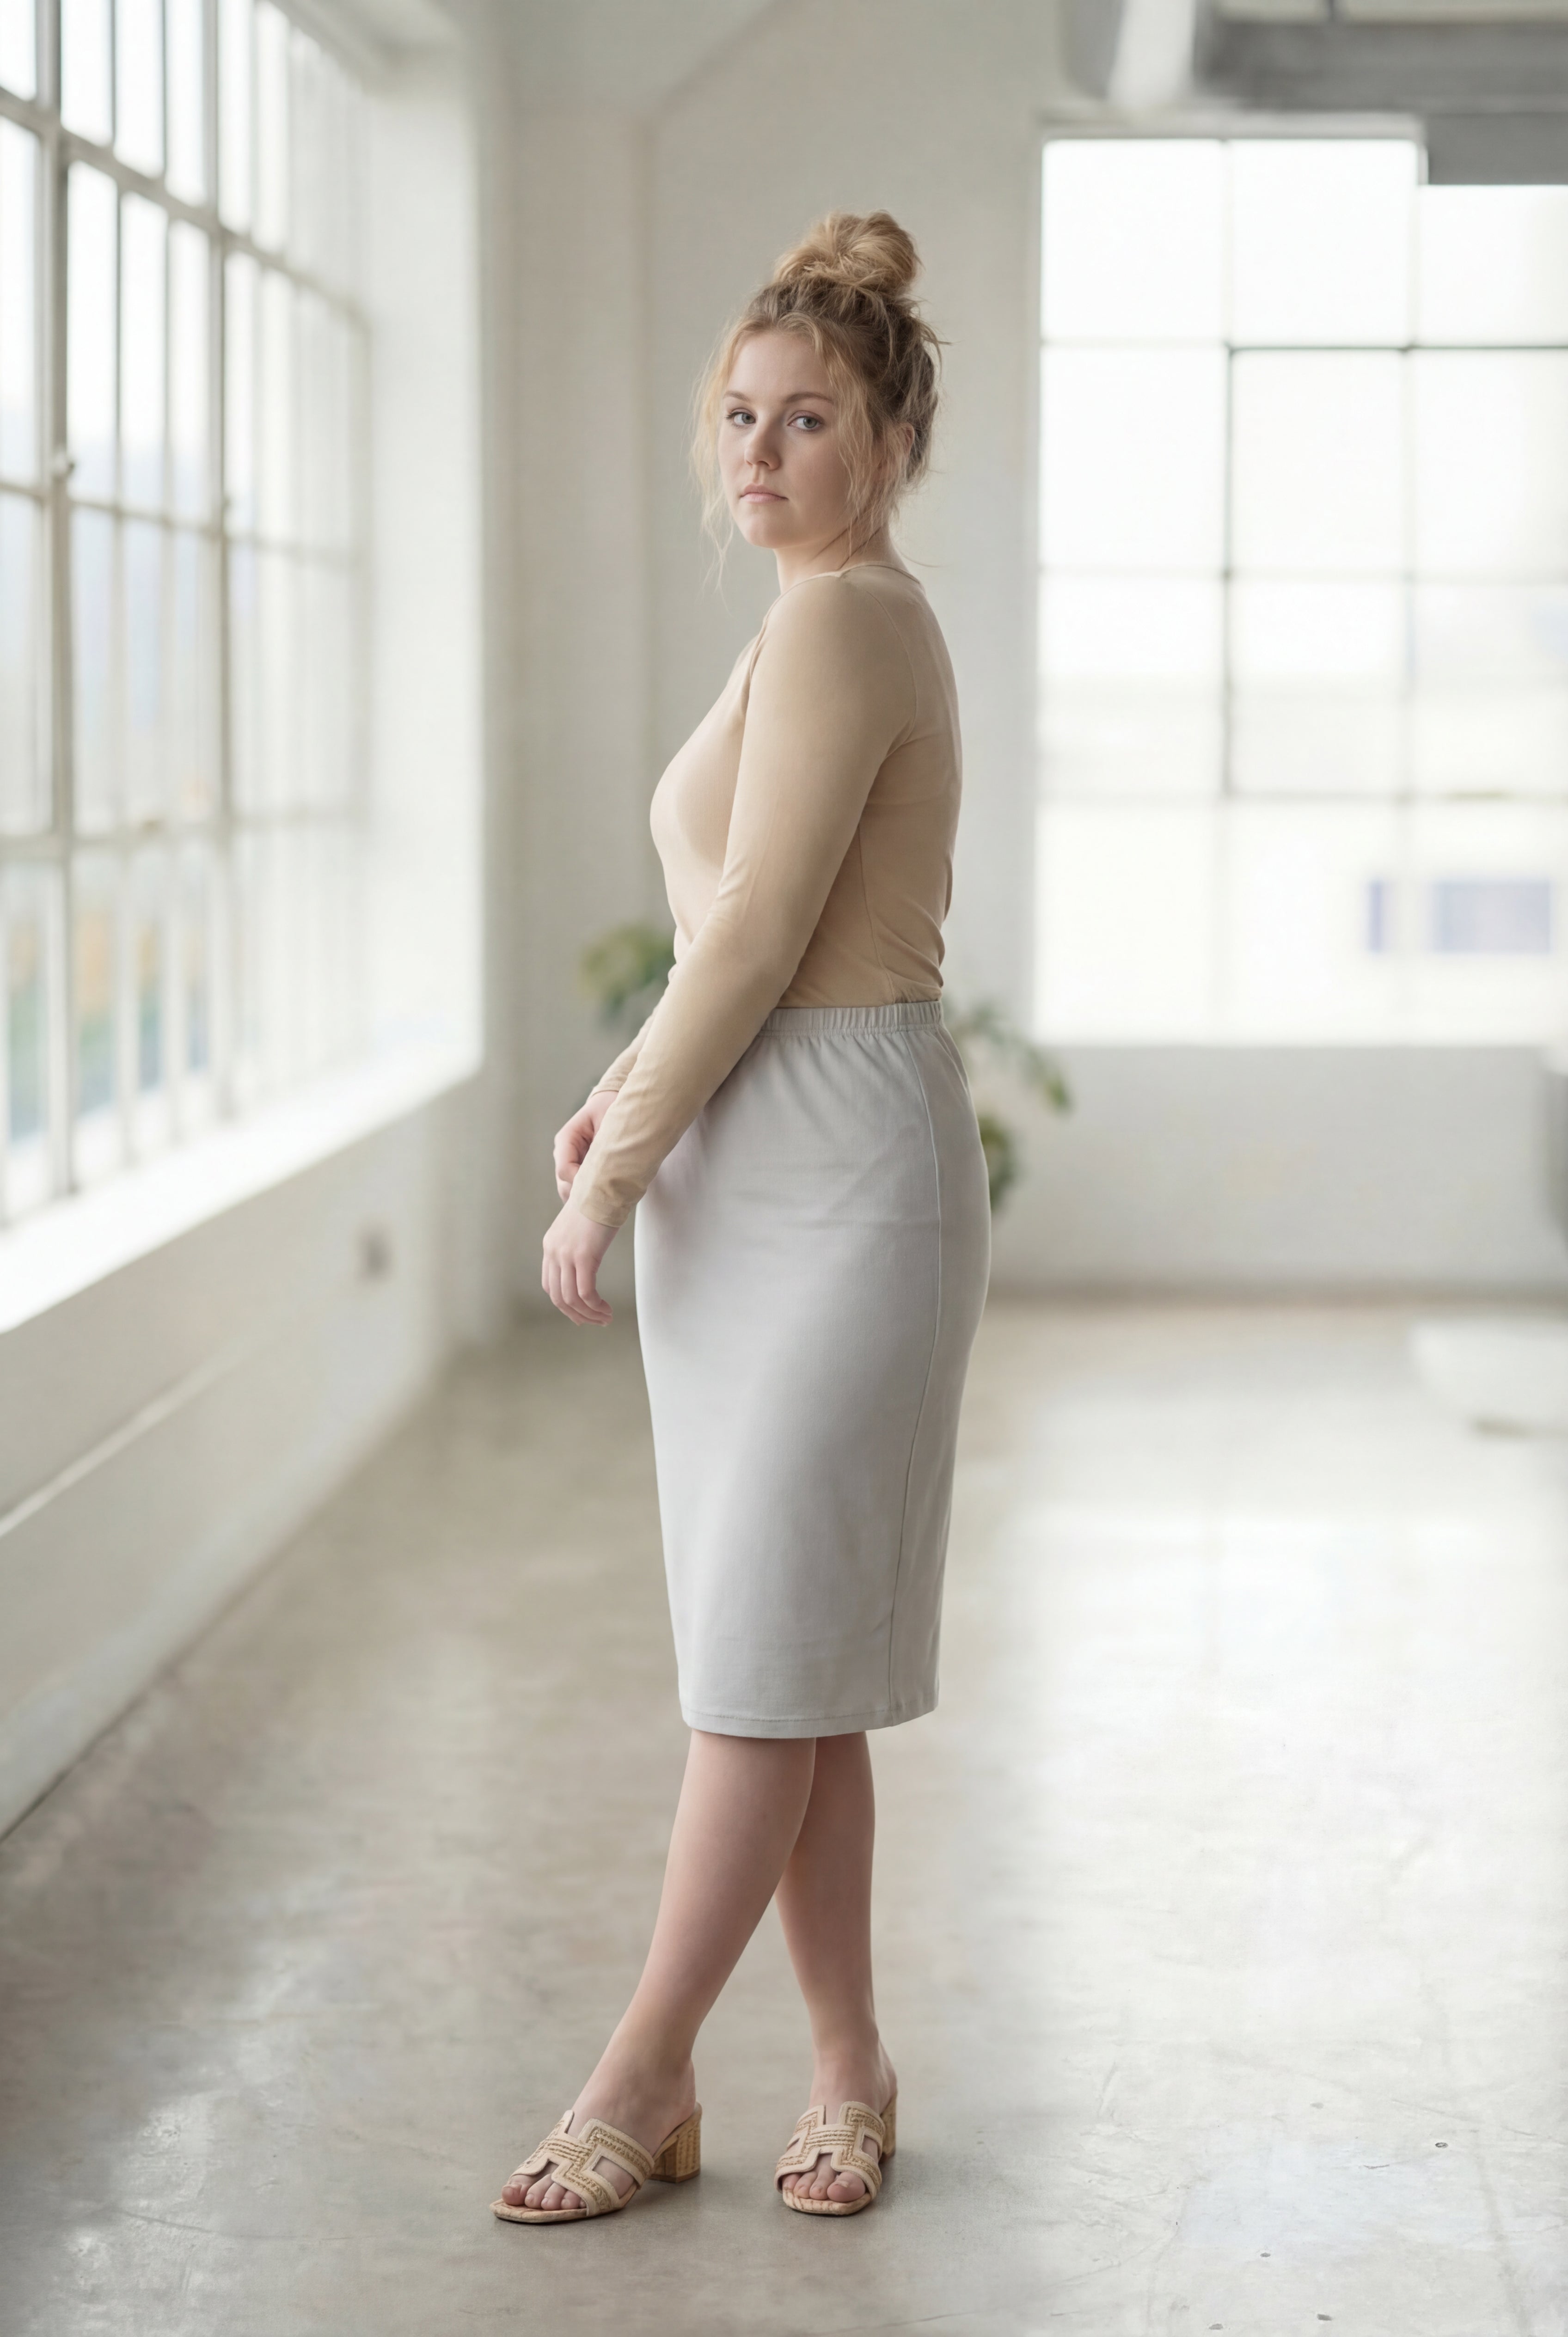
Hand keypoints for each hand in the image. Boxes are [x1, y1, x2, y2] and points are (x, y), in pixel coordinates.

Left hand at [542, 1197, 616, 1325]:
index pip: (550, 1284)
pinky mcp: (583, 1257)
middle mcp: (554, 1252)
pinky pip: (586, 1293)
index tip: (581, 1312)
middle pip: (558, 1296)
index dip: (564, 1304)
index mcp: (551, 1245)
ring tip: (604, 1318)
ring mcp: (567, 1255)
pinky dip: (596, 1306)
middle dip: (576, 1314)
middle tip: (594, 1321)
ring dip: (589, 1314)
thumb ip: (578, 1243)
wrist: (604, 1186)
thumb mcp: (580, 1226)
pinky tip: (606, 1309)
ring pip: (571, 1299)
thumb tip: (588, 1256)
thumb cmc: (599, 1202)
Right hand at [553, 1091, 614, 1200]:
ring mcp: (569, 1163)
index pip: (564, 1170)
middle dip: (584, 1194)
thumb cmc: (610, 1108)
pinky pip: (578, 1190)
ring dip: (587, 1196)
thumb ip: (602, 1142)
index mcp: (566, 1139)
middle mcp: (563, 1153)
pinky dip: (590, 1195)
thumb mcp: (608, 1120)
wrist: (611, 1104)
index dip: (581, 1182)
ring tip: (609, 1196)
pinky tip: (607, 1194)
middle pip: (564, 1185)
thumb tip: (606, 1167)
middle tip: (608, 1196)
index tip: (603, 1184)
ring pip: (569, 1191)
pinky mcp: (577, 1171)